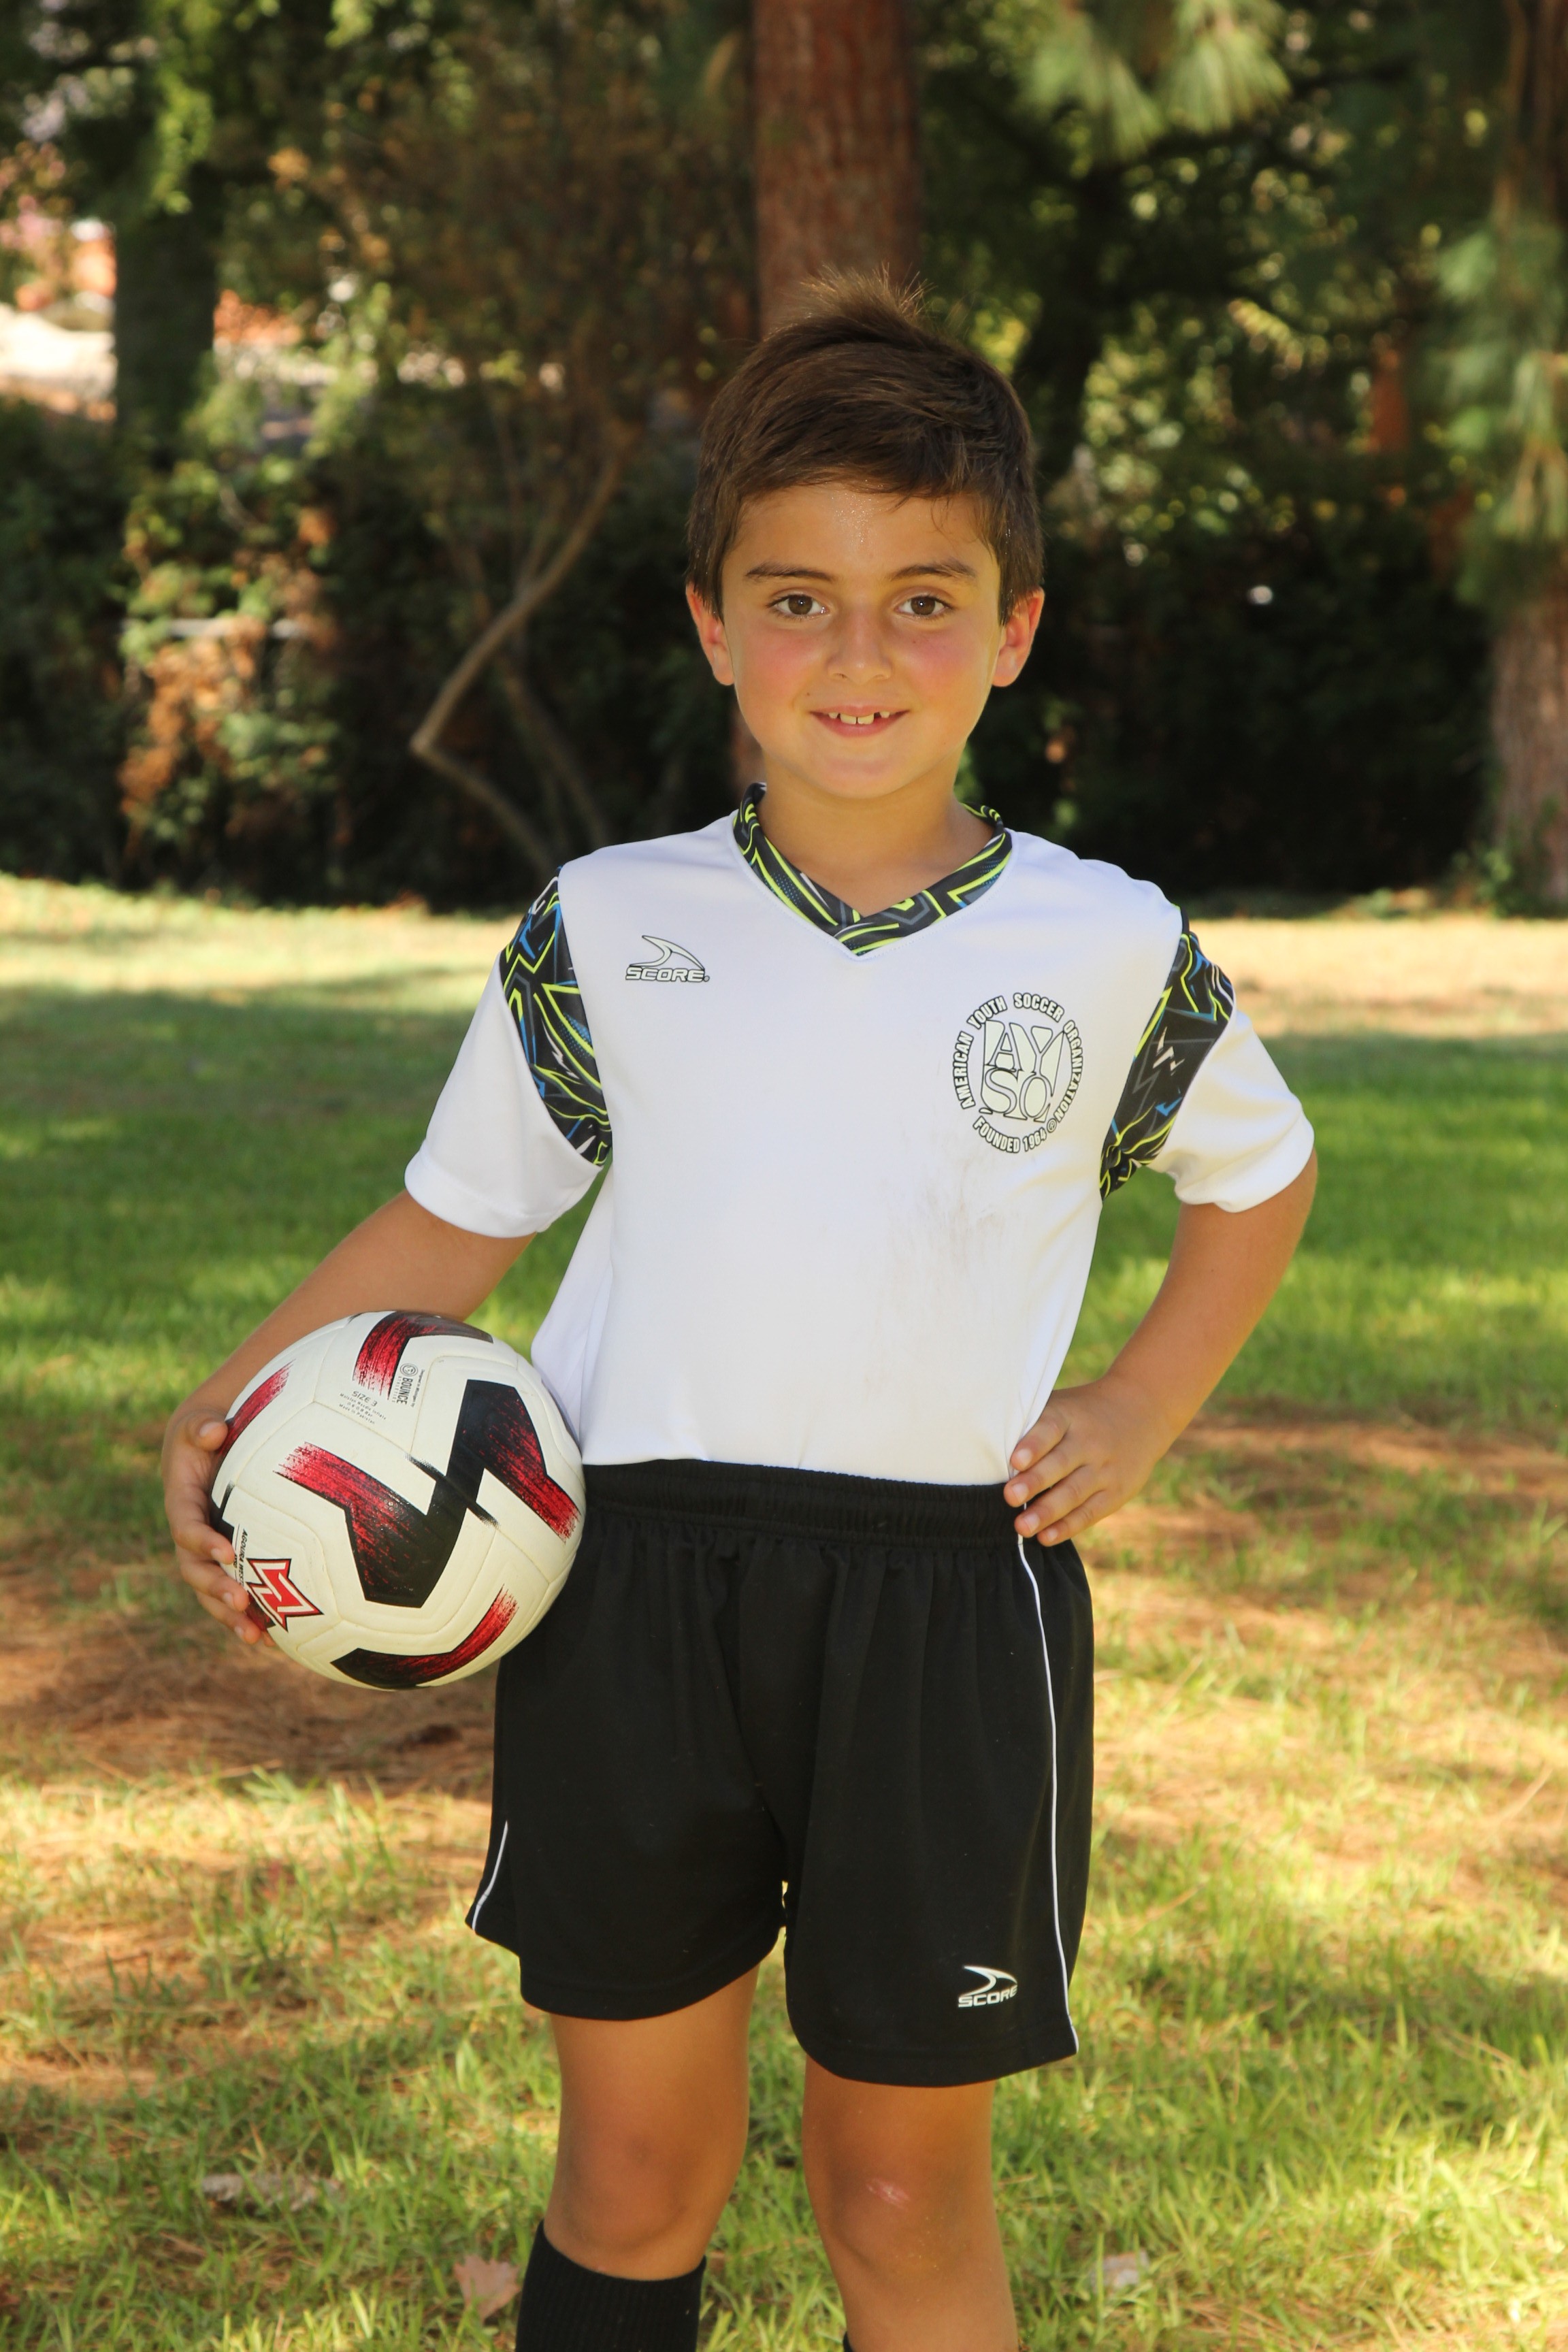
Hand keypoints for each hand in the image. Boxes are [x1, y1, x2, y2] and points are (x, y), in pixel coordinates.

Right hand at [161, 1403, 270, 1646]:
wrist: (208, 1446)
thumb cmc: (206, 1433)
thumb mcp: (199, 1423)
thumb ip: (201, 1426)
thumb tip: (212, 1431)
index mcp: (182, 1503)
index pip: (187, 1527)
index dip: (203, 1542)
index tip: (227, 1553)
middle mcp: (191, 1535)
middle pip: (195, 1571)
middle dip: (216, 1589)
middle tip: (242, 1603)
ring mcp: (208, 1553)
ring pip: (211, 1592)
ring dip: (230, 1616)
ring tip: (256, 1637)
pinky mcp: (227, 1562)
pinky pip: (235, 1593)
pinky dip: (250, 1616)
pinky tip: (273, 1639)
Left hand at [1004, 1372, 1171, 1544]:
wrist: (1142, 1412)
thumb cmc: (1082, 1413)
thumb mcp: (1063, 1405)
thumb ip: (1032, 1423)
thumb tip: (985, 1446)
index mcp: (1071, 1416)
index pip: (1051, 1428)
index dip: (1034, 1444)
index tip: (1015, 1460)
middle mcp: (1090, 1442)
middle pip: (1061, 1464)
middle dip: (1035, 1482)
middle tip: (1009, 1497)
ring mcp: (1106, 1469)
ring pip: (1074, 1493)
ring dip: (1047, 1512)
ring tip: (1021, 1527)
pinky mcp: (1117, 1492)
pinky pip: (1090, 1512)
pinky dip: (1068, 1526)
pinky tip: (1045, 1537)